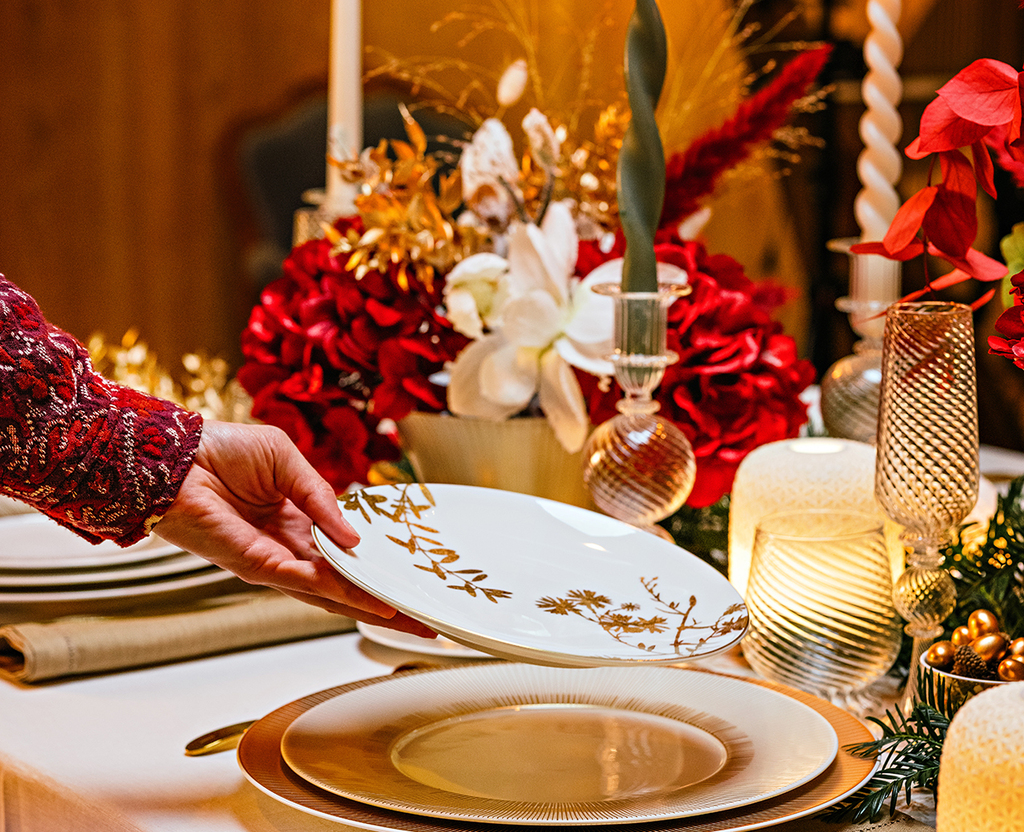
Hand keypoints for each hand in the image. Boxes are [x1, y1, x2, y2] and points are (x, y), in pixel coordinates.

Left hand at [154, 420, 433, 636]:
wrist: (175, 454)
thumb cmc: (222, 450)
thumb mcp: (288, 461)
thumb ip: (322, 497)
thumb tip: (355, 537)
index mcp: (295, 521)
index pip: (344, 554)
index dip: (377, 565)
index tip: (412, 576)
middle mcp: (287, 548)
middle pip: (344, 584)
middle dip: (384, 602)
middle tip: (424, 619)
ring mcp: (273, 561)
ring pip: (332, 592)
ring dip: (371, 606)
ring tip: (409, 618)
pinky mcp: (256, 565)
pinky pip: (307, 582)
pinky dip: (341, 592)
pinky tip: (371, 599)